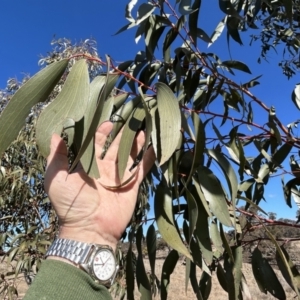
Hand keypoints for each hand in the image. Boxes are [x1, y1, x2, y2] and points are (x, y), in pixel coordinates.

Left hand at [44, 122, 154, 250]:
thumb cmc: (71, 204)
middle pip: (115, 147)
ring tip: (142, 129)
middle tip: (129, 120)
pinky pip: (142, 169)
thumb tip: (56, 135)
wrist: (90, 229)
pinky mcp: (132, 185)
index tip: (108, 123)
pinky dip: (149, 159)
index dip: (101, 133)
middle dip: (121, 134)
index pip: (96, 144)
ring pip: (130, 155)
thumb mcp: (57, 179)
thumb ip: (58, 157)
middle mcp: (105, 169)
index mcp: (88, 166)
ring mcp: (119, 177)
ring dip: (136, 143)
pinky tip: (155, 147)